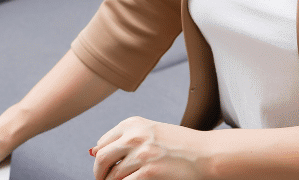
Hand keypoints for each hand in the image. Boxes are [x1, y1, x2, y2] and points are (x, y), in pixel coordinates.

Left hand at [91, 117, 208, 179]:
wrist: (206, 153)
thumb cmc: (179, 145)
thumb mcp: (149, 133)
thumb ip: (123, 139)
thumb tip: (92, 151)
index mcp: (132, 123)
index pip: (102, 144)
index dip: (99, 160)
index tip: (104, 169)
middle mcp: (134, 136)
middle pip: (101, 159)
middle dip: (98, 174)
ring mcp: (142, 154)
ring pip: (112, 175)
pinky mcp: (150, 172)